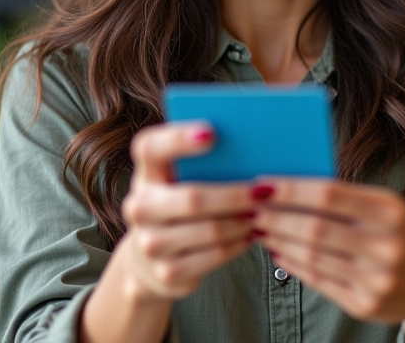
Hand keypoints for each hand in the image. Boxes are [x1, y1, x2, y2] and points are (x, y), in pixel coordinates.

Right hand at [119, 122, 254, 301]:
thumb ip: (200, 160)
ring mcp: (150, 243)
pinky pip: (215, 256)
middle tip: (264, 190)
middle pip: (191, 198)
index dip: (177, 139)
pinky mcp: (167, 273)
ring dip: (241, 221)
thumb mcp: (177, 178)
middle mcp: (140, 207)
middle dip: (233, 195)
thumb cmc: (176, 201)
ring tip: (263, 212)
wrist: (147, 260)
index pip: (150, 148)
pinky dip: (238, 243)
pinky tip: (251, 234)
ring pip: (209, 230)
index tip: (211, 132)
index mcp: (146, 173)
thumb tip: (249, 140)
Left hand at [248, 178, 404, 326]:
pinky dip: (291, 264)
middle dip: (276, 217)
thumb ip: (341, 196)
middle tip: (250, 207)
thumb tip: (285, 186)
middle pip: (314, 229)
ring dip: (277, 240)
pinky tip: (276, 249)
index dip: (290, 189)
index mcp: (389, 211)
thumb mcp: (382, 204)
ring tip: (259, 226)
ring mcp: (376, 280)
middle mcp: (385, 246)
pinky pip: (317, 281)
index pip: (328, 194)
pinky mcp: (365, 306)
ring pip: (311, 257)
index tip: (261, 184)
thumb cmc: (395, 231)